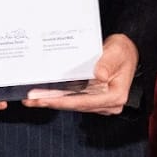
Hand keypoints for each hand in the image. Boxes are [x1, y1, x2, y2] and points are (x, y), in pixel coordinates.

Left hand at [25, 35, 139, 114]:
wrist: (126, 51)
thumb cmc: (122, 51)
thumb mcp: (116, 52)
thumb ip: (107, 63)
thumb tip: (99, 75)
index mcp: (116, 96)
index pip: (85, 102)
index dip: (63, 101)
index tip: (46, 100)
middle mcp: (108, 104)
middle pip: (76, 105)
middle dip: (52, 102)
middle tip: (31, 100)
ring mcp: (101, 103)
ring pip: (73, 105)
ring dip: (53, 101)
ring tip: (32, 99)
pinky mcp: (93, 99)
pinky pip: (74, 100)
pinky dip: (59, 98)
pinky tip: (44, 96)